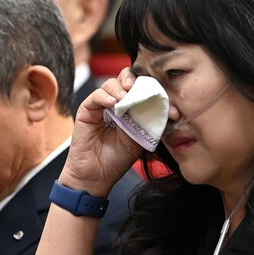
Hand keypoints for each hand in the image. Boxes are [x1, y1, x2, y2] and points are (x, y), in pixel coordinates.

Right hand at [59, 67, 145, 197]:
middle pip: (124, 80)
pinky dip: (105, 96)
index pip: (139, 88)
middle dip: (132, 79)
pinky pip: (96, 95)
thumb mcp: (139, 139)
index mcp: (130, 110)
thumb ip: (148, 121)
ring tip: (124, 99)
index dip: (148, 86)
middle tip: (136, 88)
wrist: (97, 175)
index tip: (158, 93)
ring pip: (111, 84)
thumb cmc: (117, 159)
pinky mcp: (87, 110)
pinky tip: (112, 103)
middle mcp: (116, 104)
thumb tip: (166, 108)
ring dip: (120, 88)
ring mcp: (101, 106)